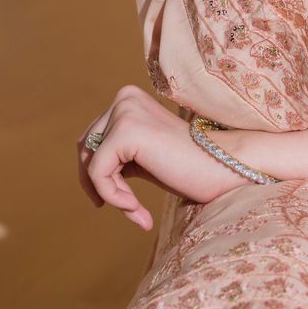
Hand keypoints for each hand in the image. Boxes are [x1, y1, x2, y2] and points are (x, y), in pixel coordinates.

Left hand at [76, 85, 249, 230]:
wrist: (224, 168)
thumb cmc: (188, 168)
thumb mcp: (143, 156)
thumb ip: (117, 153)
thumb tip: (83, 166)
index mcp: (128, 98)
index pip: (91, 139)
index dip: (99, 175)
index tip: (123, 201)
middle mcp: (125, 97)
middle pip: (84, 149)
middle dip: (100, 184)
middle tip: (129, 209)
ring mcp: (125, 111)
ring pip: (89, 163)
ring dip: (109, 193)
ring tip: (135, 211)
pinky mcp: (127, 131)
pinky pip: (98, 173)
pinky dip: (112, 196)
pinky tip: (136, 210)